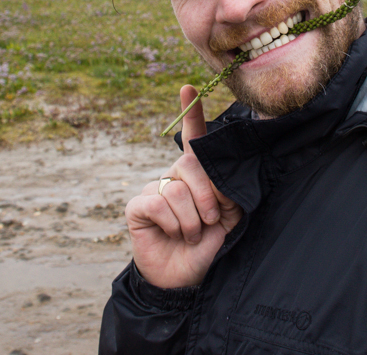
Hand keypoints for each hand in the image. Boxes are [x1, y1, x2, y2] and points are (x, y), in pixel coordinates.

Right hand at [125, 85, 242, 288]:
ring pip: (177, 189)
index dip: (191, 113)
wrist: (187, 278)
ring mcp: (153, 190)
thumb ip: (228, 190)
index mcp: (196, 175)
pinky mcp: (137, 207)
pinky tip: (173, 234)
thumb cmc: (210, 245)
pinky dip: (174, 224)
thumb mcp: (229, 217)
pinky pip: (159, 203)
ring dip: (193, 219)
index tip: (189, 88)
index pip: (194, 140)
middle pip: (192, 165)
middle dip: (209, 197)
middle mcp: (173, 177)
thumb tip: (218, 172)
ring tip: (192, 234)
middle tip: (212, 220)